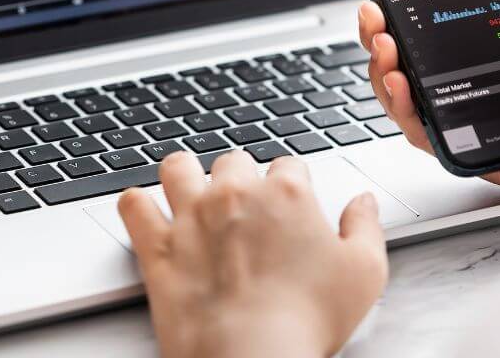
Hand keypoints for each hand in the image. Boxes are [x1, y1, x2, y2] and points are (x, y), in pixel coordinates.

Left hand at [119, 151, 387, 357]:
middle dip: (240, 179)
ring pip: (179, 166)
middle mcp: (234, 193)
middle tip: (245, 208)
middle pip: (234, 161)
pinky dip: (137, 204)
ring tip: (192, 193)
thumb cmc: (306, 320)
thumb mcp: (364, 274)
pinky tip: (146, 211)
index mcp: (287, 193)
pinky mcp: (157, 245)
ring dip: (186, 175)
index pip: (289, 165)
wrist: (250, 357)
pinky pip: (133, 204)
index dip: (292, 185)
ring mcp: (190, 215)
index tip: (292, 206)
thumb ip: (366, 228)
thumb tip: (363, 202)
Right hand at [359, 0, 499, 219]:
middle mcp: (478, 78)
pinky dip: (404, 115)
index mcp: (496, 42)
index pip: (433, 22)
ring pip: (405, 97)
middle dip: (378, 35)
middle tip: (375, 17)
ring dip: (381, 71)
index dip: (401, 5)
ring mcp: (474, 115)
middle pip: (408, 58)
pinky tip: (402, 88)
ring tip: (385, 51)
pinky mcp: (477, 152)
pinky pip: (426, 138)